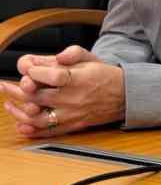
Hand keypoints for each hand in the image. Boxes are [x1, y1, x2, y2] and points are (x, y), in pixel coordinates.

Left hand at [2, 46, 124, 137]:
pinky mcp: (73, 126)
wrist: (125, 97)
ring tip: (8, 103)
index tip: (28, 69)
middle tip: (6, 85)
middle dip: (17, 90)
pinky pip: (48, 132)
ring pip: (38, 117)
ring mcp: (72, 114)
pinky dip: (31, 130)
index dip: (36, 72)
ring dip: (18, 111)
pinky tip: (20, 123)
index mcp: (81, 79)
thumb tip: (58, 56)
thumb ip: (73, 52)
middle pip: (38, 97)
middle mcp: (75, 99)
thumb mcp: (92, 58)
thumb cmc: (105, 76)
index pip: (54, 76)